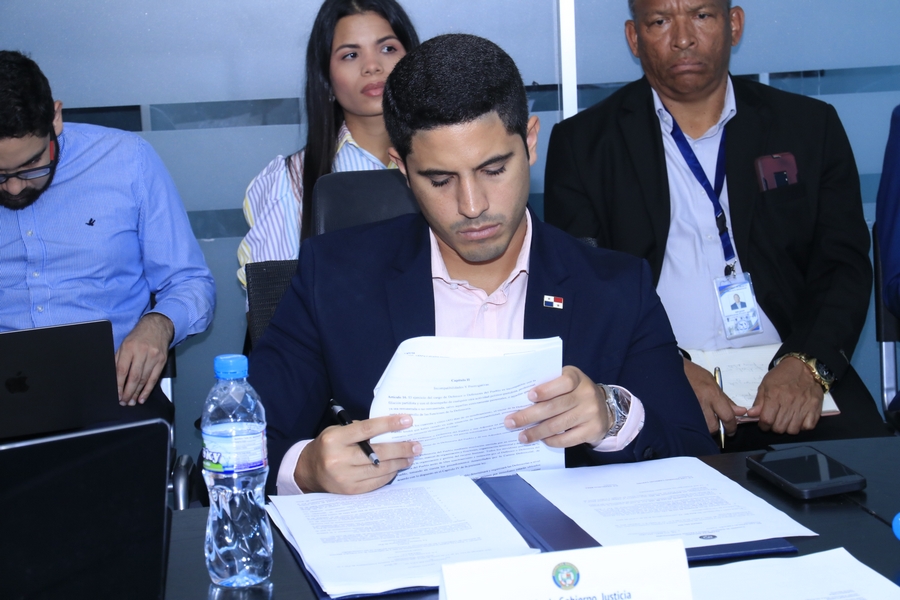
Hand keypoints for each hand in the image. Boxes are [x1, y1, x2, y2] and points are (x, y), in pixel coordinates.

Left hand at [115, 313, 173, 404]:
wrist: (158, 326)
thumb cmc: (139, 335)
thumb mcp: (124, 343)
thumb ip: (119, 359)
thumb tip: (114, 377)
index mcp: (129, 348)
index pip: (122, 370)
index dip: (119, 384)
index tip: (116, 394)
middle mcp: (142, 352)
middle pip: (134, 377)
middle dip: (128, 392)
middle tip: (123, 401)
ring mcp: (153, 357)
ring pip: (144, 379)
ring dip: (137, 393)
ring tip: (132, 402)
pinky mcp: (162, 361)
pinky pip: (154, 378)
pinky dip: (148, 390)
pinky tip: (143, 397)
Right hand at [295, 415, 420, 493]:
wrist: (309, 471)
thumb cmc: (328, 446)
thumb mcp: (337, 431)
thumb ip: (360, 430)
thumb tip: (390, 430)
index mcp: (335, 439)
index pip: (367, 429)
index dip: (389, 424)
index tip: (407, 420)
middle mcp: (339, 459)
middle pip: (378, 453)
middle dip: (401, 448)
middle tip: (416, 445)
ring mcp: (345, 477)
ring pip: (380, 469)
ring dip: (399, 462)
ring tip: (410, 456)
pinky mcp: (350, 491)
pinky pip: (376, 482)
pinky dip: (389, 474)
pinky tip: (397, 468)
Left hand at [504, 366, 609, 447]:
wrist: (604, 408)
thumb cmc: (575, 392)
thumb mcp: (566, 382)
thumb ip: (549, 386)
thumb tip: (520, 401)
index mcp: (576, 378)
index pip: (564, 382)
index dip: (546, 390)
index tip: (529, 397)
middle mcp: (586, 394)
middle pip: (555, 407)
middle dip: (529, 416)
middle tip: (511, 422)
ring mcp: (591, 413)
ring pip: (558, 425)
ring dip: (537, 432)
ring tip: (522, 436)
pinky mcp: (593, 430)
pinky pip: (568, 439)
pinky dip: (552, 440)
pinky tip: (542, 441)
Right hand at [682, 358, 745, 434]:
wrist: (672, 368)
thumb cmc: (693, 373)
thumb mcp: (713, 382)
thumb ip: (726, 399)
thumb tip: (740, 412)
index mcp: (712, 394)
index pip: (727, 416)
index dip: (732, 426)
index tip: (731, 430)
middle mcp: (702, 402)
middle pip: (713, 426)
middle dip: (717, 428)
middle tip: (716, 424)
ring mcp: (689, 408)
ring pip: (701, 428)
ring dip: (705, 427)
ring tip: (704, 420)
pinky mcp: (680, 411)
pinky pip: (690, 424)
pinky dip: (695, 425)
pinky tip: (695, 419)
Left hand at [745, 357, 823, 433]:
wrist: (804, 367)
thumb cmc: (782, 375)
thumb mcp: (765, 384)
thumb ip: (759, 401)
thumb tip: (751, 414)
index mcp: (774, 396)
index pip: (767, 420)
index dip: (763, 426)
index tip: (763, 424)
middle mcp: (789, 402)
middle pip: (779, 427)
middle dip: (774, 428)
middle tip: (775, 422)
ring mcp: (804, 406)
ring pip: (793, 430)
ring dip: (788, 429)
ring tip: (786, 422)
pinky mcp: (815, 408)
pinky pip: (808, 427)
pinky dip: (802, 427)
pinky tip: (798, 420)